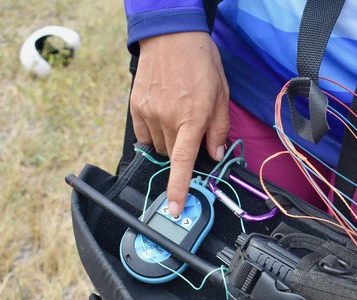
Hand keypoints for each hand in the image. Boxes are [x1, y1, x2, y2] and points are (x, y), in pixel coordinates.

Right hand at [131, 31, 229, 216]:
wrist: (171, 35)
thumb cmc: (200, 62)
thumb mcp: (221, 95)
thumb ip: (219, 129)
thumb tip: (214, 154)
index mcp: (192, 118)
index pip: (183, 163)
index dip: (179, 189)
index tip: (174, 208)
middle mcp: (167, 118)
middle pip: (171, 155)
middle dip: (182, 151)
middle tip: (190, 129)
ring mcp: (148, 113)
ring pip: (157, 146)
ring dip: (168, 141)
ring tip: (176, 115)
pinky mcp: (135, 107)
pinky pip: (143, 135)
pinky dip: (153, 133)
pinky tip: (162, 116)